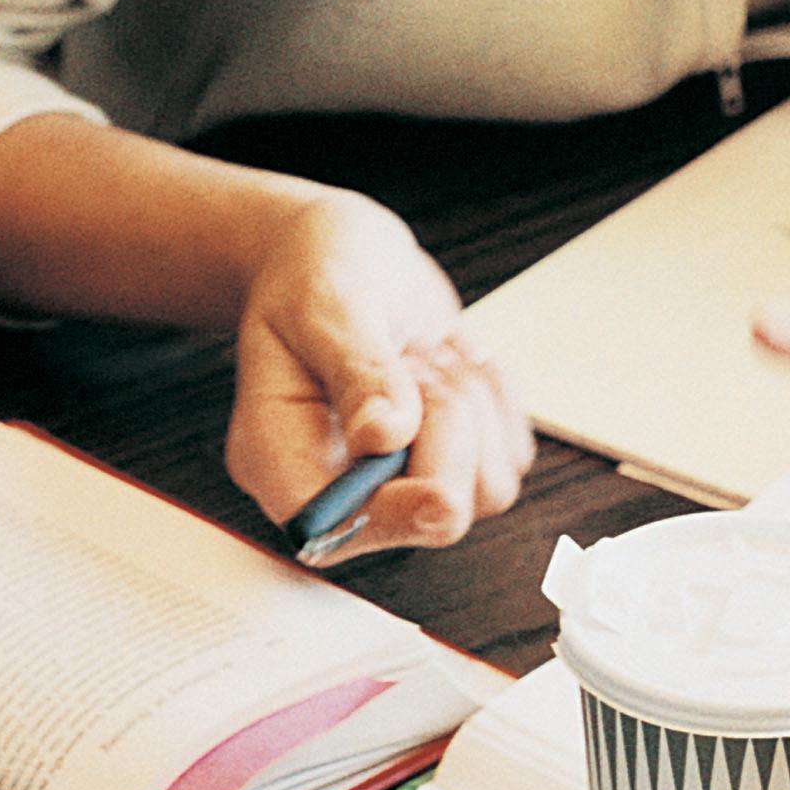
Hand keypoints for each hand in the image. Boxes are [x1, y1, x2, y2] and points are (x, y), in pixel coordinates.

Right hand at [228, 188, 528, 563]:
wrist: (340, 258)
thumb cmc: (312, 274)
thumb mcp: (326, 303)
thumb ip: (358, 370)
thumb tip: (386, 434)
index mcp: (278, 461)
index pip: (339, 532)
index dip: (395, 507)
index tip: (418, 430)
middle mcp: (340, 488)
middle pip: (437, 516)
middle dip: (445, 426)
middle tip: (410, 363)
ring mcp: (402, 483)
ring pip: (487, 489)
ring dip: (471, 408)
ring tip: (421, 360)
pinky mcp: (453, 463)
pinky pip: (511, 456)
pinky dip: (493, 401)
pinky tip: (445, 365)